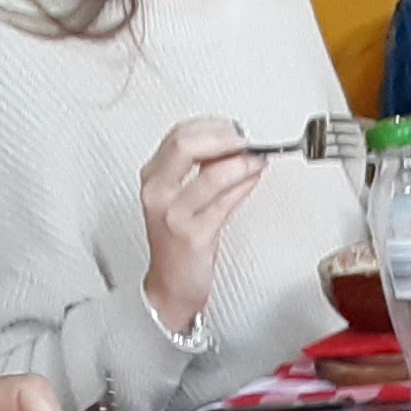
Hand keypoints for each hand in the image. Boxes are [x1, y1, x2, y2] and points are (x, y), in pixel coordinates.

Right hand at [139, 116, 264, 337]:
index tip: (232, 127)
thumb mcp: (182, 197)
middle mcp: (158, 193)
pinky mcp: (194, 235)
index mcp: (153, 178)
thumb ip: (203, 169)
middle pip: (186, 146)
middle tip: (246, 139)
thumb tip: (235, 146)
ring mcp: (175, 214)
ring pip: (212, 175)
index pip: (178, 135)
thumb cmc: (179, 241)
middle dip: (223, 137)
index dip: (210, 126)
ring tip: (257, 159)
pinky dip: (244, 186)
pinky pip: (225, 202)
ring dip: (242, 162)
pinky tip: (253, 179)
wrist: (172, 284)